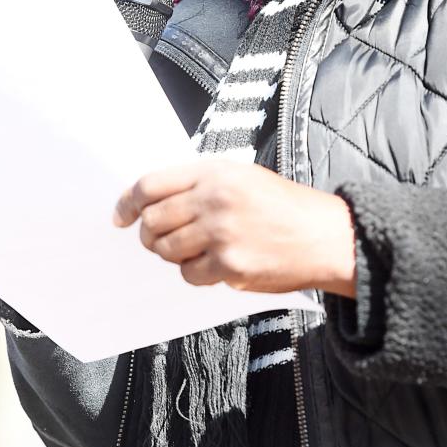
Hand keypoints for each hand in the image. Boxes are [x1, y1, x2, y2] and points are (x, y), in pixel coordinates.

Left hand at [113, 158, 356, 297]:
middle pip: (153, 221)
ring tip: (194, 250)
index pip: (151, 185)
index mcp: (216, 173)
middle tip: (159, 239)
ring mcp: (221, 234)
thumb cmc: (288, 207)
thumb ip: (202, 184)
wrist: (327, 237)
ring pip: (167, 249)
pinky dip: (195, 273)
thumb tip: (156, 203)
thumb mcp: (245, 177)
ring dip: (172, 253)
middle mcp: (215, 200)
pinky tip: (214, 265)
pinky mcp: (229, 265)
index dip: (127, 202)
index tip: (120, 215)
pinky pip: (189, 274)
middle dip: (149, 234)